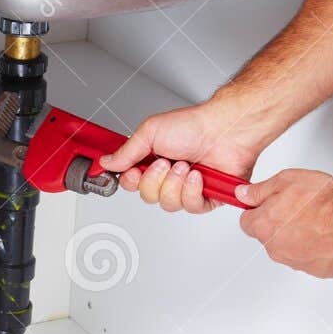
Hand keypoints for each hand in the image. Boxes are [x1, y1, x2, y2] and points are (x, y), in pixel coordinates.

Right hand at [99, 101, 259, 214]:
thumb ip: (126, 151)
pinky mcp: (205, 198)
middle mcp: (168, 176)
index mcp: (153, 160)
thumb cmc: (194, 126)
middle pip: (148, 197)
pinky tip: (198, 176)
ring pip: (168, 204)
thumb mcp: (150, 132)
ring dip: (175, 184)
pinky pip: (190, 208)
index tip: (134, 171)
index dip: (131, 181)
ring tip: (186, 166)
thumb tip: (106, 162)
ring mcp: (186, 188)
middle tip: (167, 162)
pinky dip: (192, 191)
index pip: (131, 184)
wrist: (225, 130)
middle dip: (156, 180)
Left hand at [238, 169, 332, 276]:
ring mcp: (296, 262)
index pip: (246, 222)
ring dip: (299, 237)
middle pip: (269, 236)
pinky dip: (318, 248)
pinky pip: (312, 259)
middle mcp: (276, 249)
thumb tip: (244, 194)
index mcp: (264, 227)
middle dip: (279, 224)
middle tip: (298, 209)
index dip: (257, 211)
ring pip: (290, 249)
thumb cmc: (324, 202)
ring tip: (318, 220)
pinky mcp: (317, 271)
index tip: (265, 205)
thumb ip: (260, 190)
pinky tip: (329, 233)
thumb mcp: (286, 180)